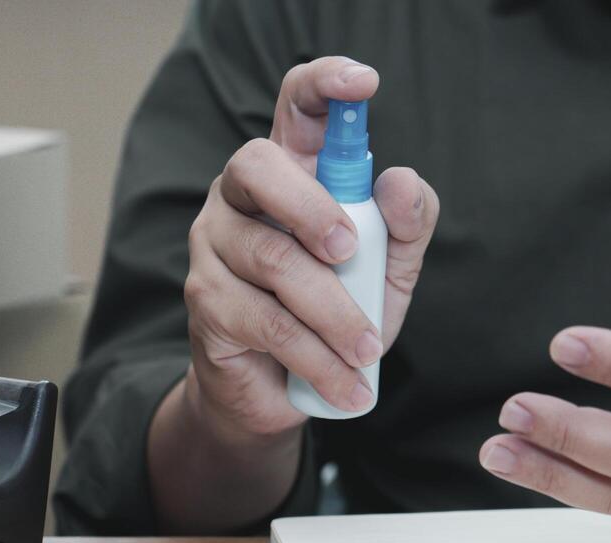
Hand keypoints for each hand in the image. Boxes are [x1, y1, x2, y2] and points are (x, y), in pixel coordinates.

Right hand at [182, 55, 439, 438]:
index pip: (296, 106)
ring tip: (368, 351)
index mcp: (290, 171)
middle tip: (352, 253)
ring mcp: (213, 245)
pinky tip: (347, 384)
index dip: (325, 84)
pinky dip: (317, 357)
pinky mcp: (204, 300)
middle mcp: (241, 196)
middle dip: (312, 208)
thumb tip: (400, 182)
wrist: (283, 392)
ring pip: (272, 261)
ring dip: (334, 313)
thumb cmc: (334, 315)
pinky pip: (267, 322)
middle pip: (259, 167)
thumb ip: (406, 225)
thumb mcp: (386, 270)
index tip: (365, 83)